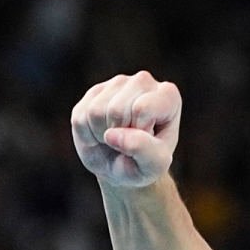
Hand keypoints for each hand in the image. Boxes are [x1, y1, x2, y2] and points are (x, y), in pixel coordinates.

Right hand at [70, 72, 181, 188]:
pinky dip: (88, 135)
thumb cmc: (145, 164)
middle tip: (130, 142)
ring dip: (102, 135)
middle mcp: (143, 82)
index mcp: (168, 96)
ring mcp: (117, 84)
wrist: (124, 168)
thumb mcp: (154, 165)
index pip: (141, 108)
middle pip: (117, 110)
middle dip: (120, 135)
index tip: (149, 140)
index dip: (139, 132)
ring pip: (96, 111)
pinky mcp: (94, 92)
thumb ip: (143, 150)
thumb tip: (112, 134)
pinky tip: (102, 134)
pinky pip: (81, 117)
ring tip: (117, 138)